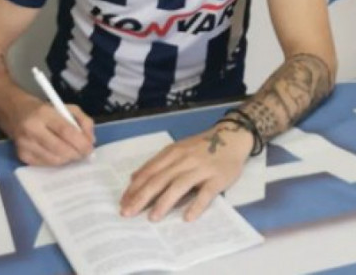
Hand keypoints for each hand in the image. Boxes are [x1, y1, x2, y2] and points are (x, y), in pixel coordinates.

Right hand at [7, 94, 94, 165]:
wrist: (14, 112)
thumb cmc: (44, 109)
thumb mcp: (65, 107)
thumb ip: (82, 120)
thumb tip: (91, 140)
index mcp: (44, 113)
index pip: (65, 130)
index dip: (80, 142)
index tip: (90, 149)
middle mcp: (32, 129)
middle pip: (59, 148)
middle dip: (76, 154)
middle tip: (85, 155)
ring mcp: (25, 144)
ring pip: (53, 159)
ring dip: (68, 159)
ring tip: (74, 154)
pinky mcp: (21, 156)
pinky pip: (45, 164)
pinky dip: (57, 162)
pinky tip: (61, 156)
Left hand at [120, 121, 253, 221]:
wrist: (232, 137)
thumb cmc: (202, 147)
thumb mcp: (177, 149)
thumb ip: (158, 163)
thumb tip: (134, 178)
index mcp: (173, 153)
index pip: (150, 171)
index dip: (135, 187)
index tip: (122, 202)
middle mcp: (184, 159)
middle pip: (160, 179)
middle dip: (142, 197)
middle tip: (128, 213)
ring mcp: (201, 168)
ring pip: (180, 185)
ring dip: (165, 201)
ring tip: (153, 217)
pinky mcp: (217, 178)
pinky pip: (206, 193)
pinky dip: (196, 205)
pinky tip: (187, 217)